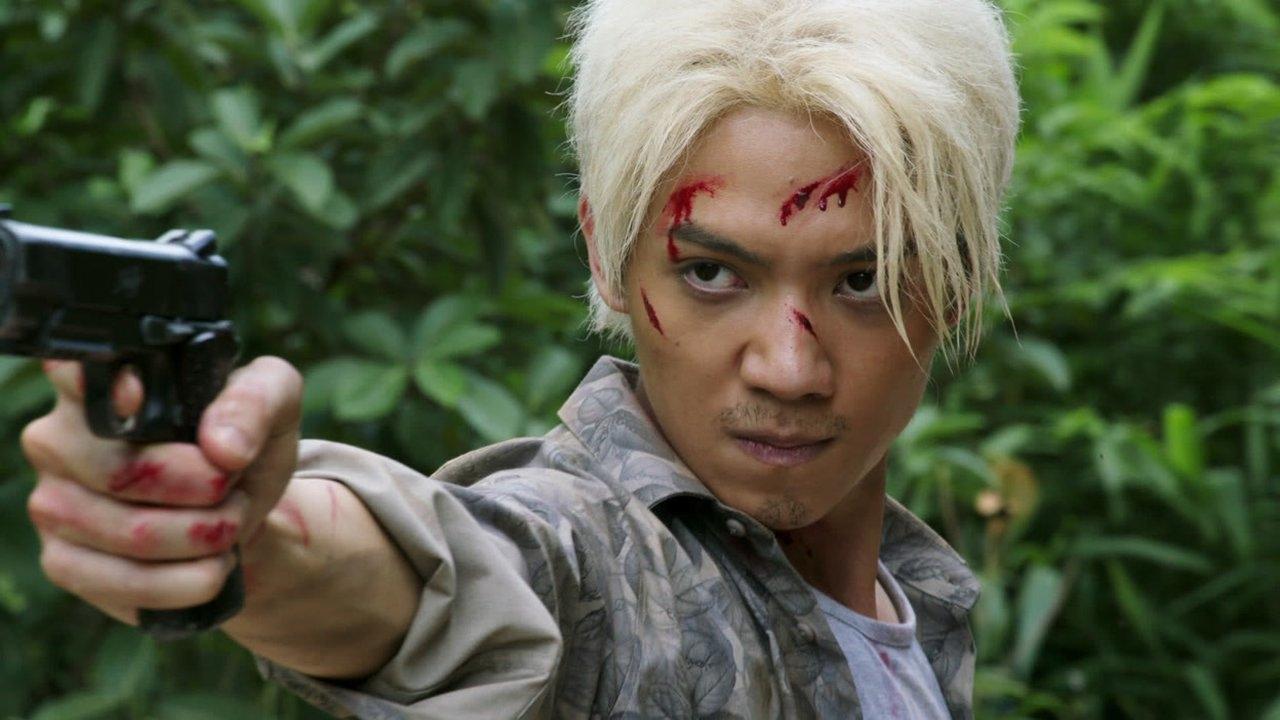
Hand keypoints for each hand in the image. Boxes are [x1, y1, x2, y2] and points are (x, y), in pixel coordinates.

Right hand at [22, 356, 302, 625]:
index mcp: (101, 382)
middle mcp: (59, 438)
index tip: (143, 399)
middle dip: (202, 488)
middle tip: (233, 489)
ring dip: (203, 536)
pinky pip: (123, 583)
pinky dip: (187, 581)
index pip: (73, 372)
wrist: (243, 516)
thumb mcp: (274, 405)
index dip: (105, 390)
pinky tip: (211, 567)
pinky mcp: (64, 562)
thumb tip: (222, 447)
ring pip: (129, 533)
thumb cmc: (245, 447)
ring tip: (229, 524)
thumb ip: (256, 401)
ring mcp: (53, 502)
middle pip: (121, 470)